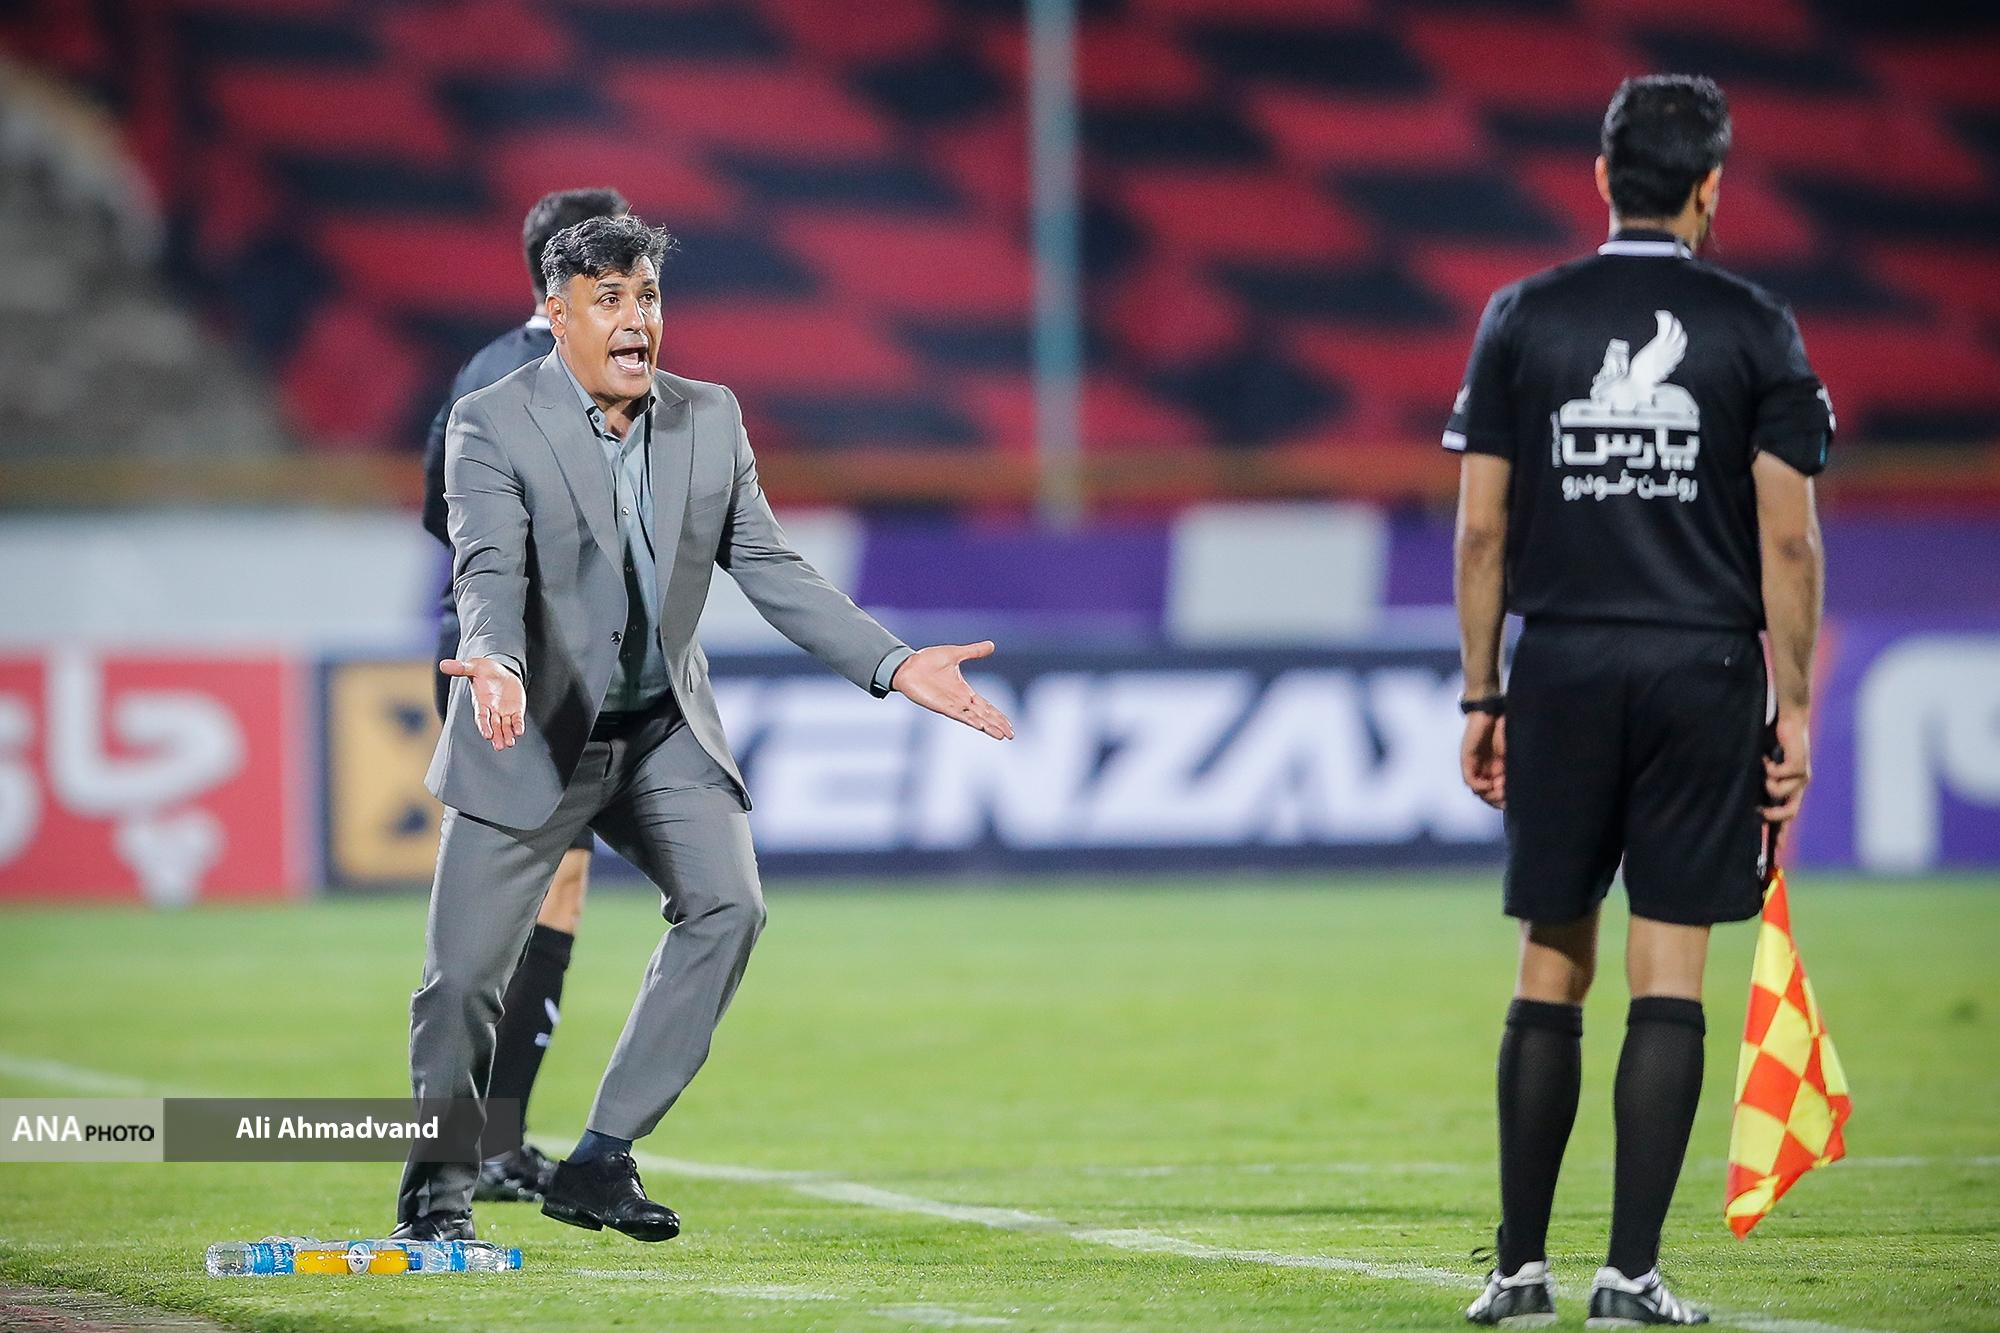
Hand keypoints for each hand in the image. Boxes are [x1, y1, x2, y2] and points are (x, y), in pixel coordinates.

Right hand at [441, 657, 525, 750]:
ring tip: (509, 743)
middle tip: (500, 746)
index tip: (487, 735)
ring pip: (505, 726)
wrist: (501, 671)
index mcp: (481, 702)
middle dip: (497, 736)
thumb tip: (443, 664)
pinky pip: (517, 720)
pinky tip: (519, 732)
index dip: (484, 726)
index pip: (481, 717)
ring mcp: (504, 711)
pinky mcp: (515, 710)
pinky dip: (518, 726)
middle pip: (494, 726)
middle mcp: (492, 710)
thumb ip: (461, 668)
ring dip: (507, 735)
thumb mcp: (474, 666)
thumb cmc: (485, 670)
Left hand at [891, 642, 1014, 739]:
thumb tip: (992, 645)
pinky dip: (972, 721)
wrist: (907, 665)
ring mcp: (951, 705)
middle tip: (1011, 734)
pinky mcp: (942, 706)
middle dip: (997, 724)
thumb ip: (974, 652)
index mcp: (964, 691)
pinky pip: (961, 715)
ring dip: (988, 727)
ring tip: (1001, 735)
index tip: (1008, 724)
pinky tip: (982, 727)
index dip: (997, 714)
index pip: (985, 706)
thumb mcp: (955, 654)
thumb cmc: (927, 660)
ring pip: (975, 719)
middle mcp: (960, 701)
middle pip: (984, 715)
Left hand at [1461, 712, 1505, 809]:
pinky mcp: (1467, 761)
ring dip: (1490, 794)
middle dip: (1497, 799)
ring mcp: (1475, 767)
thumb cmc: (1505, 730)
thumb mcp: (1511, 754)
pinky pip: (1471, 780)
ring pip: (1479, 791)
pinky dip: (1480, 785)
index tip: (1511, 801)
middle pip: (1488, 796)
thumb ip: (1512, 771)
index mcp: (1497, 771)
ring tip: (1500, 789)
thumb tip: (1519, 789)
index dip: (1504, 800)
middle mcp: (1485, 771)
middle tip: (1506, 797)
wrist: (1491, 714)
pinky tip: (1490, 784)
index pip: (1497, 795)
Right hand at [1762, 710, 1811, 824]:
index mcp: (1793, 787)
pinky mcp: (1800, 767)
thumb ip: (1761, 781)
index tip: (1777, 847)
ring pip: (1779, 793)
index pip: (1788, 814)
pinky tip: (1768, 757)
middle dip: (1774, 816)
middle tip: (1760, 814)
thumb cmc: (1775, 741)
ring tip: (1763, 767)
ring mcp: (1802, 777)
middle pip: (1790, 812)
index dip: (1782, 831)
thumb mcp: (1764, 767)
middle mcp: (1800, 785)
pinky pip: (1777, 776)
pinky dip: (1767, 767)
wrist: (1791, 720)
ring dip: (1766, 782)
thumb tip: (1751, 800)